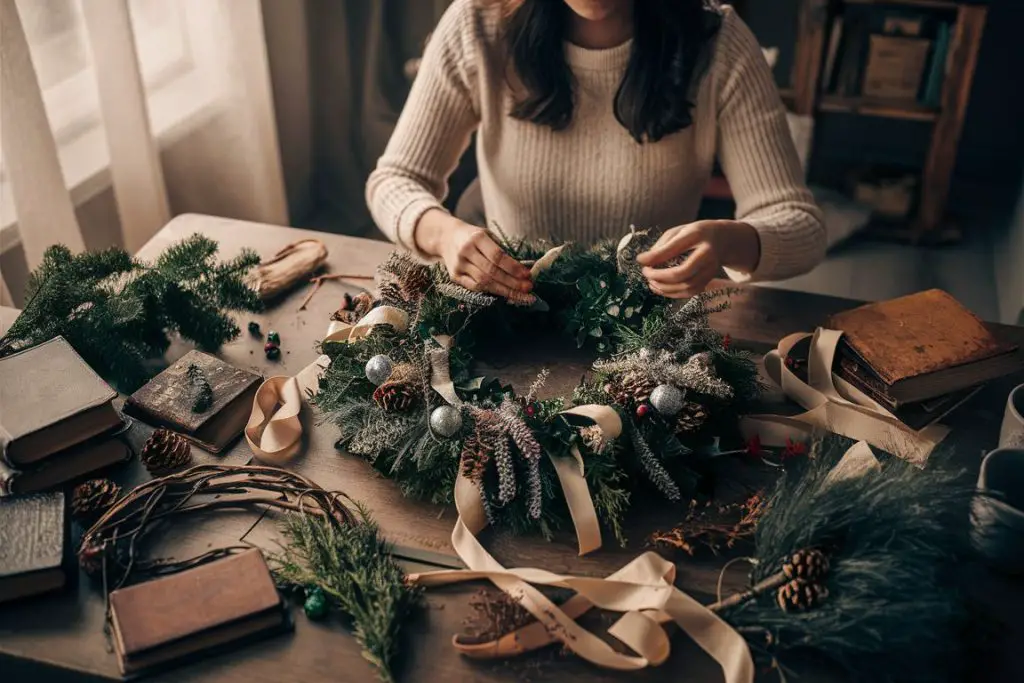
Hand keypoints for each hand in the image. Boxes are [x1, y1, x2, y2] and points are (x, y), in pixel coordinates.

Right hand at [415, 210, 533, 299]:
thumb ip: (503, 250)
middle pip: (491, 271)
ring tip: (521, 295)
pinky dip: (491, 292)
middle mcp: (466, 251)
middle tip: (528, 288)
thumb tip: (523, 269)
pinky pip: (475, 287)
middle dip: (512, 282)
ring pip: (484, 282)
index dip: (513, 267)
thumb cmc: (474, 237)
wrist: (446, 237)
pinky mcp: (454, 276)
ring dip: (505, 290)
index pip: (497, 255)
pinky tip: (505, 294)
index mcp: (477, 237)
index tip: (527, 275)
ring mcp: (458, 265)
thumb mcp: (488, 235)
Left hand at [636, 220, 759, 298]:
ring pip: (685, 287)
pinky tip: (660, 288)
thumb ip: (662, 245)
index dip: (654, 257)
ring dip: (664, 288)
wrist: (723, 240)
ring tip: (650, 282)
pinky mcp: (708, 281)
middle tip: (646, 273)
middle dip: (659, 276)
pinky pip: (689, 292)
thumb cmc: (695, 234)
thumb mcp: (679, 231)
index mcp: (698, 235)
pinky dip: (671, 293)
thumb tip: (644, 261)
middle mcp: (707, 254)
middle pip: (682, 273)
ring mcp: (710, 270)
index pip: (673, 249)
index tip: (640, 260)